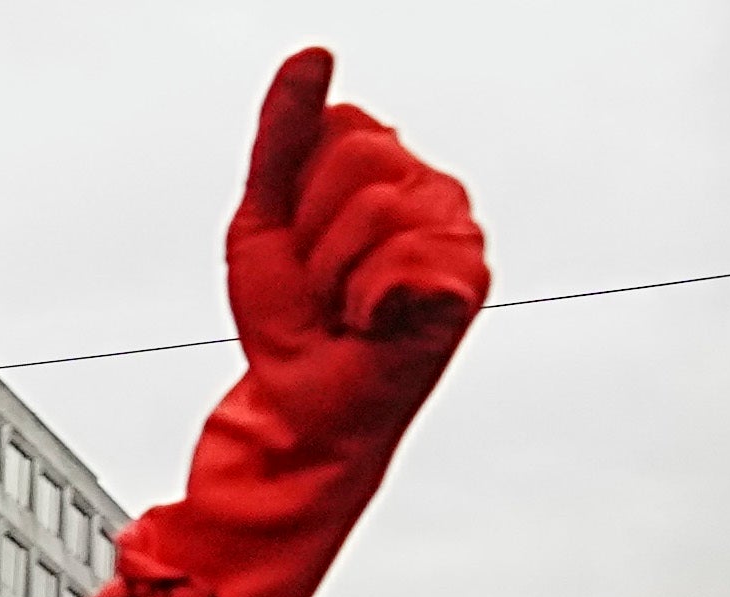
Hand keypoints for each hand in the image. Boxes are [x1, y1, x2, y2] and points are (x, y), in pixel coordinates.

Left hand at [227, 47, 481, 402]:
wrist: (298, 407)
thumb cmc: (290, 322)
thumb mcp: (263, 214)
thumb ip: (283, 131)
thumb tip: (309, 57)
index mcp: (385, 166)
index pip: (338, 125)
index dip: (297, 193)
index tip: (302, 244)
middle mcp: (428, 191)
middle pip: (358, 159)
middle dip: (316, 236)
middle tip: (325, 283)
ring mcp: (455, 233)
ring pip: (377, 211)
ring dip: (337, 276)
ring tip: (346, 307)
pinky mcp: (467, 280)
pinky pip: (401, 260)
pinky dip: (368, 303)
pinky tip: (376, 323)